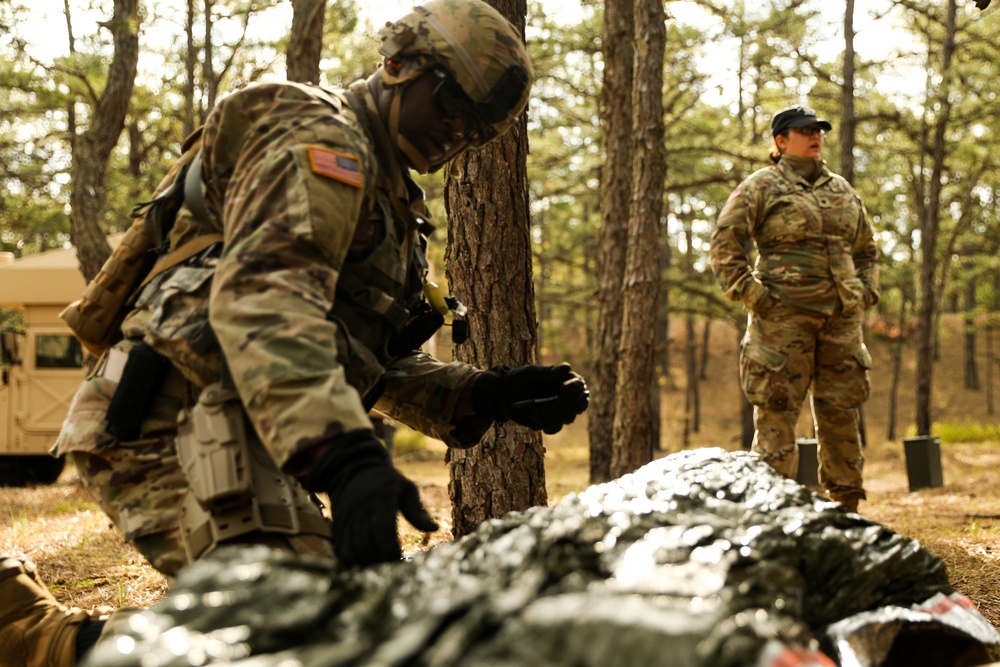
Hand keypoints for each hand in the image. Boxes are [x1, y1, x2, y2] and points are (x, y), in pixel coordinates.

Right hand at [304, 431, 437, 567]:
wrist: (350, 469)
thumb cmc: (386, 481)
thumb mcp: (406, 488)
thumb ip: (417, 510)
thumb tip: (434, 529)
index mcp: (380, 500)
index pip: (383, 529)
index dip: (391, 550)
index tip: (402, 563)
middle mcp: (360, 511)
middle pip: (368, 545)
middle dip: (382, 563)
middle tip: (397, 573)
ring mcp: (346, 521)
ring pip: (353, 551)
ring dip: (368, 565)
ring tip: (384, 573)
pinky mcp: (338, 529)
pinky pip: (342, 552)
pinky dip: (354, 564)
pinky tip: (368, 568)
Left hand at [472, 363, 589, 433]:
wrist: (503, 394)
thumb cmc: (520, 378)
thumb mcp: (534, 373)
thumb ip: (550, 372)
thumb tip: (568, 368)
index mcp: (566, 382)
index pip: (580, 388)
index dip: (575, 390)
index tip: (562, 389)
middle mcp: (565, 398)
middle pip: (579, 406)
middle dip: (568, 406)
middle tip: (556, 401)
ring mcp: (558, 412)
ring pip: (568, 419)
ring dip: (554, 414)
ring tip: (539, 407)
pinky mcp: (548, 422)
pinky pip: (554, 428)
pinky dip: (545, 422)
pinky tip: (534, 414)